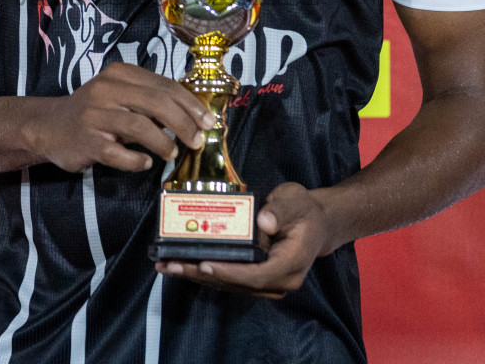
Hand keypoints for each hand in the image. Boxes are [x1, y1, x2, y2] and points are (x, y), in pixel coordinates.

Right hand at [22, 62, 215, 172]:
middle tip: (196, 140)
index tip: (208, 121)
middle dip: (183, 123)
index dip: (190, 104)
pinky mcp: (86, 140)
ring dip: (163, 142)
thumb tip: (192, 117)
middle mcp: (107, 89)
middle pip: (155, 102)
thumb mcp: (121, 96)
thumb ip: (151, 101)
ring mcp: (94, 115)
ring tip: (172, 153)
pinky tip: (144, 162)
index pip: (164, 85)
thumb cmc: (94, 112)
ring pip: (138, 126)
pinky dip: (135, 159)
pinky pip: (117, 153)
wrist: (49, 127)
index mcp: (120, 74)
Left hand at [155, 183, 333, 298]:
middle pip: (237, 284)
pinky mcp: (257, 280)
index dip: (229, 272)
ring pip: (230, 284)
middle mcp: (279, 281)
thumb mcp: (295, 200)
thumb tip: (263, 221)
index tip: (204, 264)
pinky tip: (183, 264)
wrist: (316, 223)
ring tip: (168, 265)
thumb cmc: (304, 210)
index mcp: (291, 264)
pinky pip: (230, 279)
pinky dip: (206, 272)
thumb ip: (280, 210)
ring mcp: (268, 284)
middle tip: (171, 264)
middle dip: (202, 274)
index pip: (256, 275)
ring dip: (198, 275)